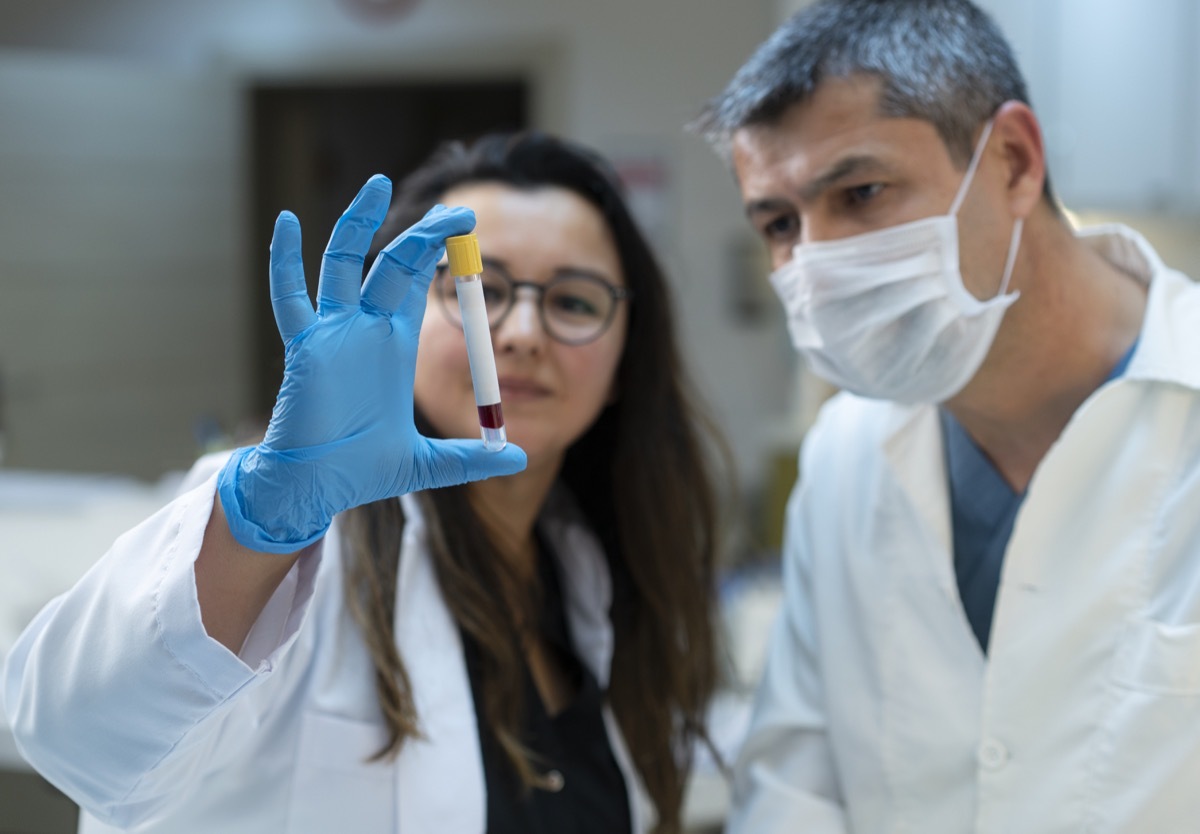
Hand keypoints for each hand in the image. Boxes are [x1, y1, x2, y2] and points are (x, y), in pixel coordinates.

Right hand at [218, 175, 525, 552]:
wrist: (319, 489)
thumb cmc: (362, 470)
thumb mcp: (429, 463)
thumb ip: (471, 459)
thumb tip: (521, 458)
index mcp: (394, 345)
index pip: (416, 282)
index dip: (436, 251)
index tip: (463, 223)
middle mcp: (364, 330)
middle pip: (393, 265)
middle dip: (423, 235)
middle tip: (455, 210)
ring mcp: (333, 334)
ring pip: (343, 265)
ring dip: (359, 224)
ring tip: (377, 184)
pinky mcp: (305, 348)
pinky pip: (291, 298)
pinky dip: (285, 261)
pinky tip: (287, 223)